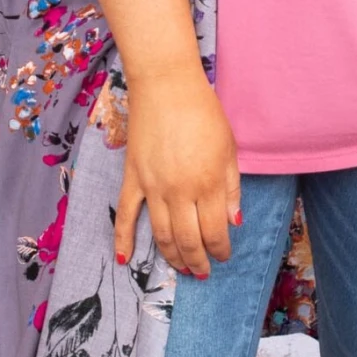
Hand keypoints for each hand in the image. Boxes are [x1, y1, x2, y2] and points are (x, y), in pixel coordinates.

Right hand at [114, 65, 242, 279]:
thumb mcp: (229, 148)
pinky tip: (124, 259)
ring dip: (172, 257)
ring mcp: (153, 188)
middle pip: (188, 240)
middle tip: (203, 271)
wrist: (165, 85)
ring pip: (161, 234)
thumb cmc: (203, 112)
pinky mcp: (132, 179)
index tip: (223, 255)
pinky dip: (123, 240)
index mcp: (208, 183)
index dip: (220, 249)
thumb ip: (231, 187)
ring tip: (181, 268)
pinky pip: (125, 215)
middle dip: (198, 261)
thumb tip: (233, 220)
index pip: (215, 231)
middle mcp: (180, 191)